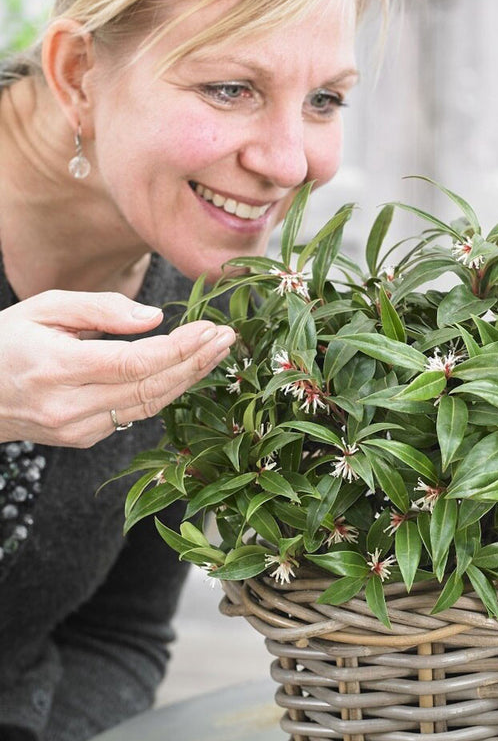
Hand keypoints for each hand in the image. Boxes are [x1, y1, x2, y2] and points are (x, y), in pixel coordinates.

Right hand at [0, 290, 235, 446]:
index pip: (138, 362)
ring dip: (190, 378)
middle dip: (197, 361)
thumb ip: (102, 309)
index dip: (182, 347)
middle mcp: (69, 405)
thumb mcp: (45, 307)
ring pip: (151, 405)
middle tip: (228, 338)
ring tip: (218, 353)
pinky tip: (187, 371)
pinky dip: (166, 392)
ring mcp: (77, 428)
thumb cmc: (6, 341)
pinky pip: (136, 414)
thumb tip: (156, 318)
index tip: (211, 328)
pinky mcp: (84, 438)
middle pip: (152, 386)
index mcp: (58, 368)